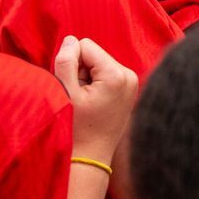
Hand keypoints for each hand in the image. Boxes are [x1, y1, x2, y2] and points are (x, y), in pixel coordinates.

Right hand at [56, 36, 138, 162]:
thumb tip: (71, 40)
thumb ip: (66, 60)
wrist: (91, 158)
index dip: (72, 64)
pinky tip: (95, 105)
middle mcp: (130, 75)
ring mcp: (132, 82)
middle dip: (81, 72)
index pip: (85, 45)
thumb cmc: (76, 129)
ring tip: (87, 104)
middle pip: (93, 54)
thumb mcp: (65, 92)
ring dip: (87, 80)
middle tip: (80, 99)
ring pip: (97, 64)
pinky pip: (105, 74)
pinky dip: (95, 86)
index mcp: (117, 75)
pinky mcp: (129, 89)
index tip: (74, 89)